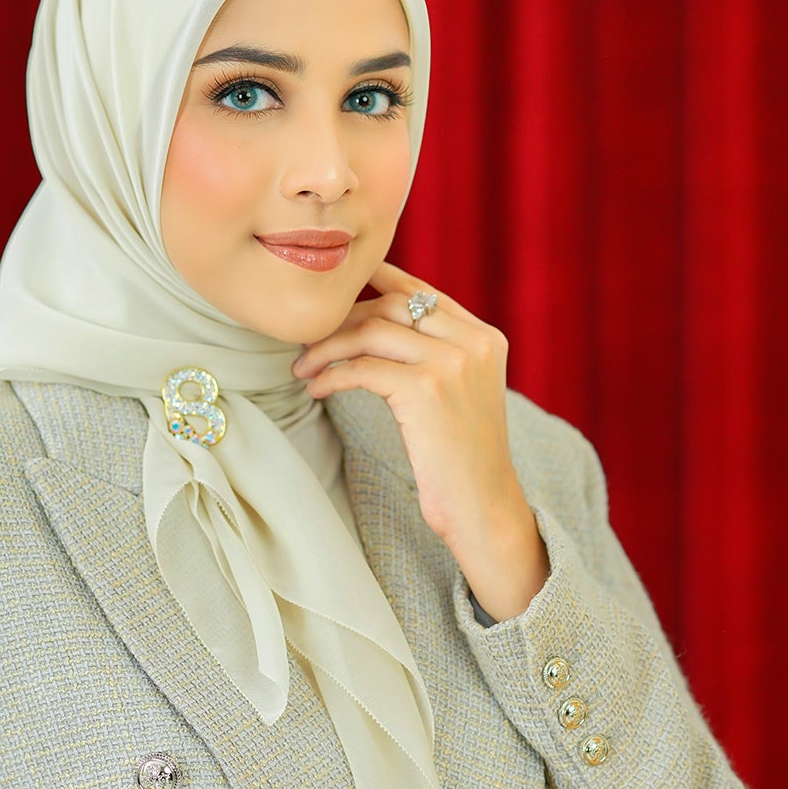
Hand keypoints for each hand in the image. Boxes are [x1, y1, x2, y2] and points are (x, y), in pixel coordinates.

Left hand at [290, 260, 548, 622]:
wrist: (483, 506)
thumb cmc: (461, 458)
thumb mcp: (461, 392)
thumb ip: (437, 353)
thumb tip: (378, 323)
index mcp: (484, 338)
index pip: (421, 292)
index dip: (376, 282)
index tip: (337, 289)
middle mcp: (472, 342)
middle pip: (392, 305)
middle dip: (343, 319)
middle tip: (310, 342)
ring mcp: (452, 363)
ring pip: (371, 332)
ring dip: (327, 347)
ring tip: (303, 368)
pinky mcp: (425, 390)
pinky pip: (361, 369)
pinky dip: (331, 376)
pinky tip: (316, 389)